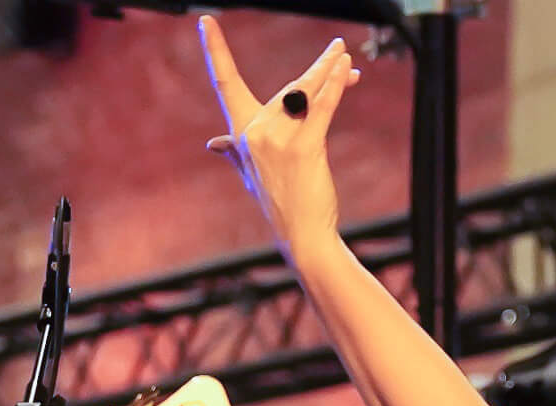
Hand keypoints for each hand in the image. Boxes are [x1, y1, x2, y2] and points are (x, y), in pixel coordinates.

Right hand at [198, 16, 361, 255]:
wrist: (301, 233)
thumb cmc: (280, 202)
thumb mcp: (250, 172)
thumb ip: (235, 150)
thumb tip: (214, 144)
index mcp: (241, 132)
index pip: (224, 82)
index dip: (216, 51)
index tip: (208, 22)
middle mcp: (256, 131)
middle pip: (289, 86)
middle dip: (320, 69)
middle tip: (339, 48)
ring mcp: (279, 138)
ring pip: (307, 93)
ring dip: (331, 71)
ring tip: (345, 53)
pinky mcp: (304, 147)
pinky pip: (323, 108)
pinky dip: (336, 87)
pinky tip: (347, 70)